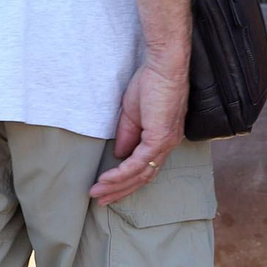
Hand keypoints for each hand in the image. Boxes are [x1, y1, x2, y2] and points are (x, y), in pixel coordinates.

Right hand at [89, 60, 188, 205]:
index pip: (146, 167)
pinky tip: (106, 180)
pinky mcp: (160, 137)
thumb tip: (119, 155)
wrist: (163, 66)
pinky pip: (138, 163)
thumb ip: (128, 135)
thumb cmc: (151, 83)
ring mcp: (165, 142)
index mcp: (163, 138)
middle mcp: (168, 144)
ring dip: (117, 185)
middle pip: (144, 176)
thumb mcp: (134, 114)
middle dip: (120, 190)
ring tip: (98, 193)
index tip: (108, 189)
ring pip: (140, 174)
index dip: (127, 181)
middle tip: (101, 200)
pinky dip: (121, 173)